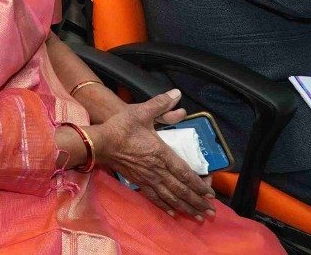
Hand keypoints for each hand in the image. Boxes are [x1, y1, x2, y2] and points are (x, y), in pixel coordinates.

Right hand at [88, 89, 215, 218]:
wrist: (99, 143)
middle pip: (181, 190)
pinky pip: (155, 198)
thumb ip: (160, 104)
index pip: (184, 173)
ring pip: (170, 197)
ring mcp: (147, 178)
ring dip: (186, 208)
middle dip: (197, 202)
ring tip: (198, 216)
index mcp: (161, 153)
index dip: (199, 185)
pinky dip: (166, 206)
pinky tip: (173, 213)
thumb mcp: (140, 112)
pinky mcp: (138, 182)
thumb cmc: (120, 127)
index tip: (210, 194)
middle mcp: (157, 170)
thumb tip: (176, 94)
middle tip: (210, 211)